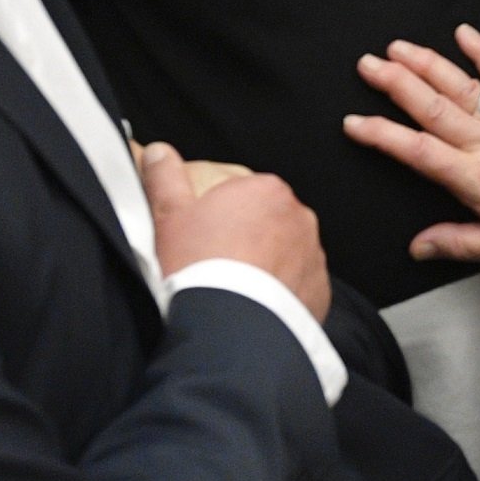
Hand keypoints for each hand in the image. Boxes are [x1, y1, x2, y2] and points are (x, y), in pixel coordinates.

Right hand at [140, 143, 329, 319]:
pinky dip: (282, 292)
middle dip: (246, 238)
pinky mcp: (320, 289)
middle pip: (267, 222)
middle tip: (216, 266)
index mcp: (264, 189)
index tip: (204, 240)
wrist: (230, 329)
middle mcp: (298, 216)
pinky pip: (299, 284)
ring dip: (267, 265)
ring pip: (285, 253)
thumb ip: (164, 178)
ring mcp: (313, 253)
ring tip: (235, 290)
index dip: (219, 216)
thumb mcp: (169, 218)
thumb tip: (160, 152)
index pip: (242, 193)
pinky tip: (256, 307)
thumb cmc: (197, 268)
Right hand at [342, 25, 479, 274]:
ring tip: (399, 47)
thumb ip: (457, 243)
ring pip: (461, 87)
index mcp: (477, 179)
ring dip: (427, 64)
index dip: (382, 135)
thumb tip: (419, 246)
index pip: (418, 151)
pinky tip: (465, 34)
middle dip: (395, 83)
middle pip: (432, 107)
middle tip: (367, 64)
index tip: (354, 122)